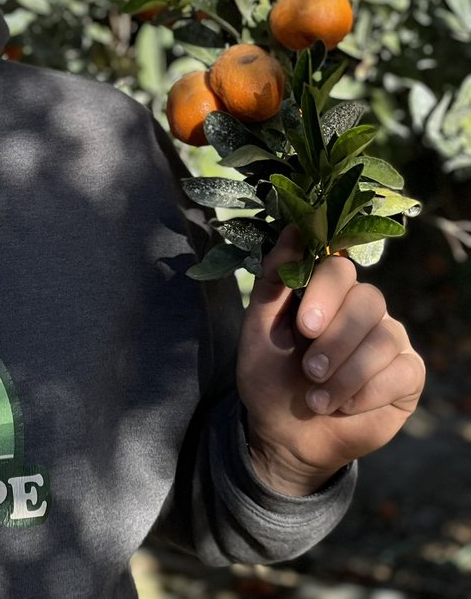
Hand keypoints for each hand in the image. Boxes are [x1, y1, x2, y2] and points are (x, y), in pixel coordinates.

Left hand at [236, 226, 425, 495]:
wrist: (284, 436)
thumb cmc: (269, 376)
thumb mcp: (258, 329)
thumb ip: (274, 280)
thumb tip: (293, 230)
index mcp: (326, 293)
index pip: (340, 268)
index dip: (326, 293)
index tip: (304, 326)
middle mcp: (362, 309)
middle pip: (369, 300)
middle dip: (337, 339)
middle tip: (310, 370)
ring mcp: (389, 339)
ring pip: (384, 338)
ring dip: (346, 373)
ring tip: (317, 398)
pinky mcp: (407, 375)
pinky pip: (402, 371)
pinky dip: (366, 392)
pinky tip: (343, 407)